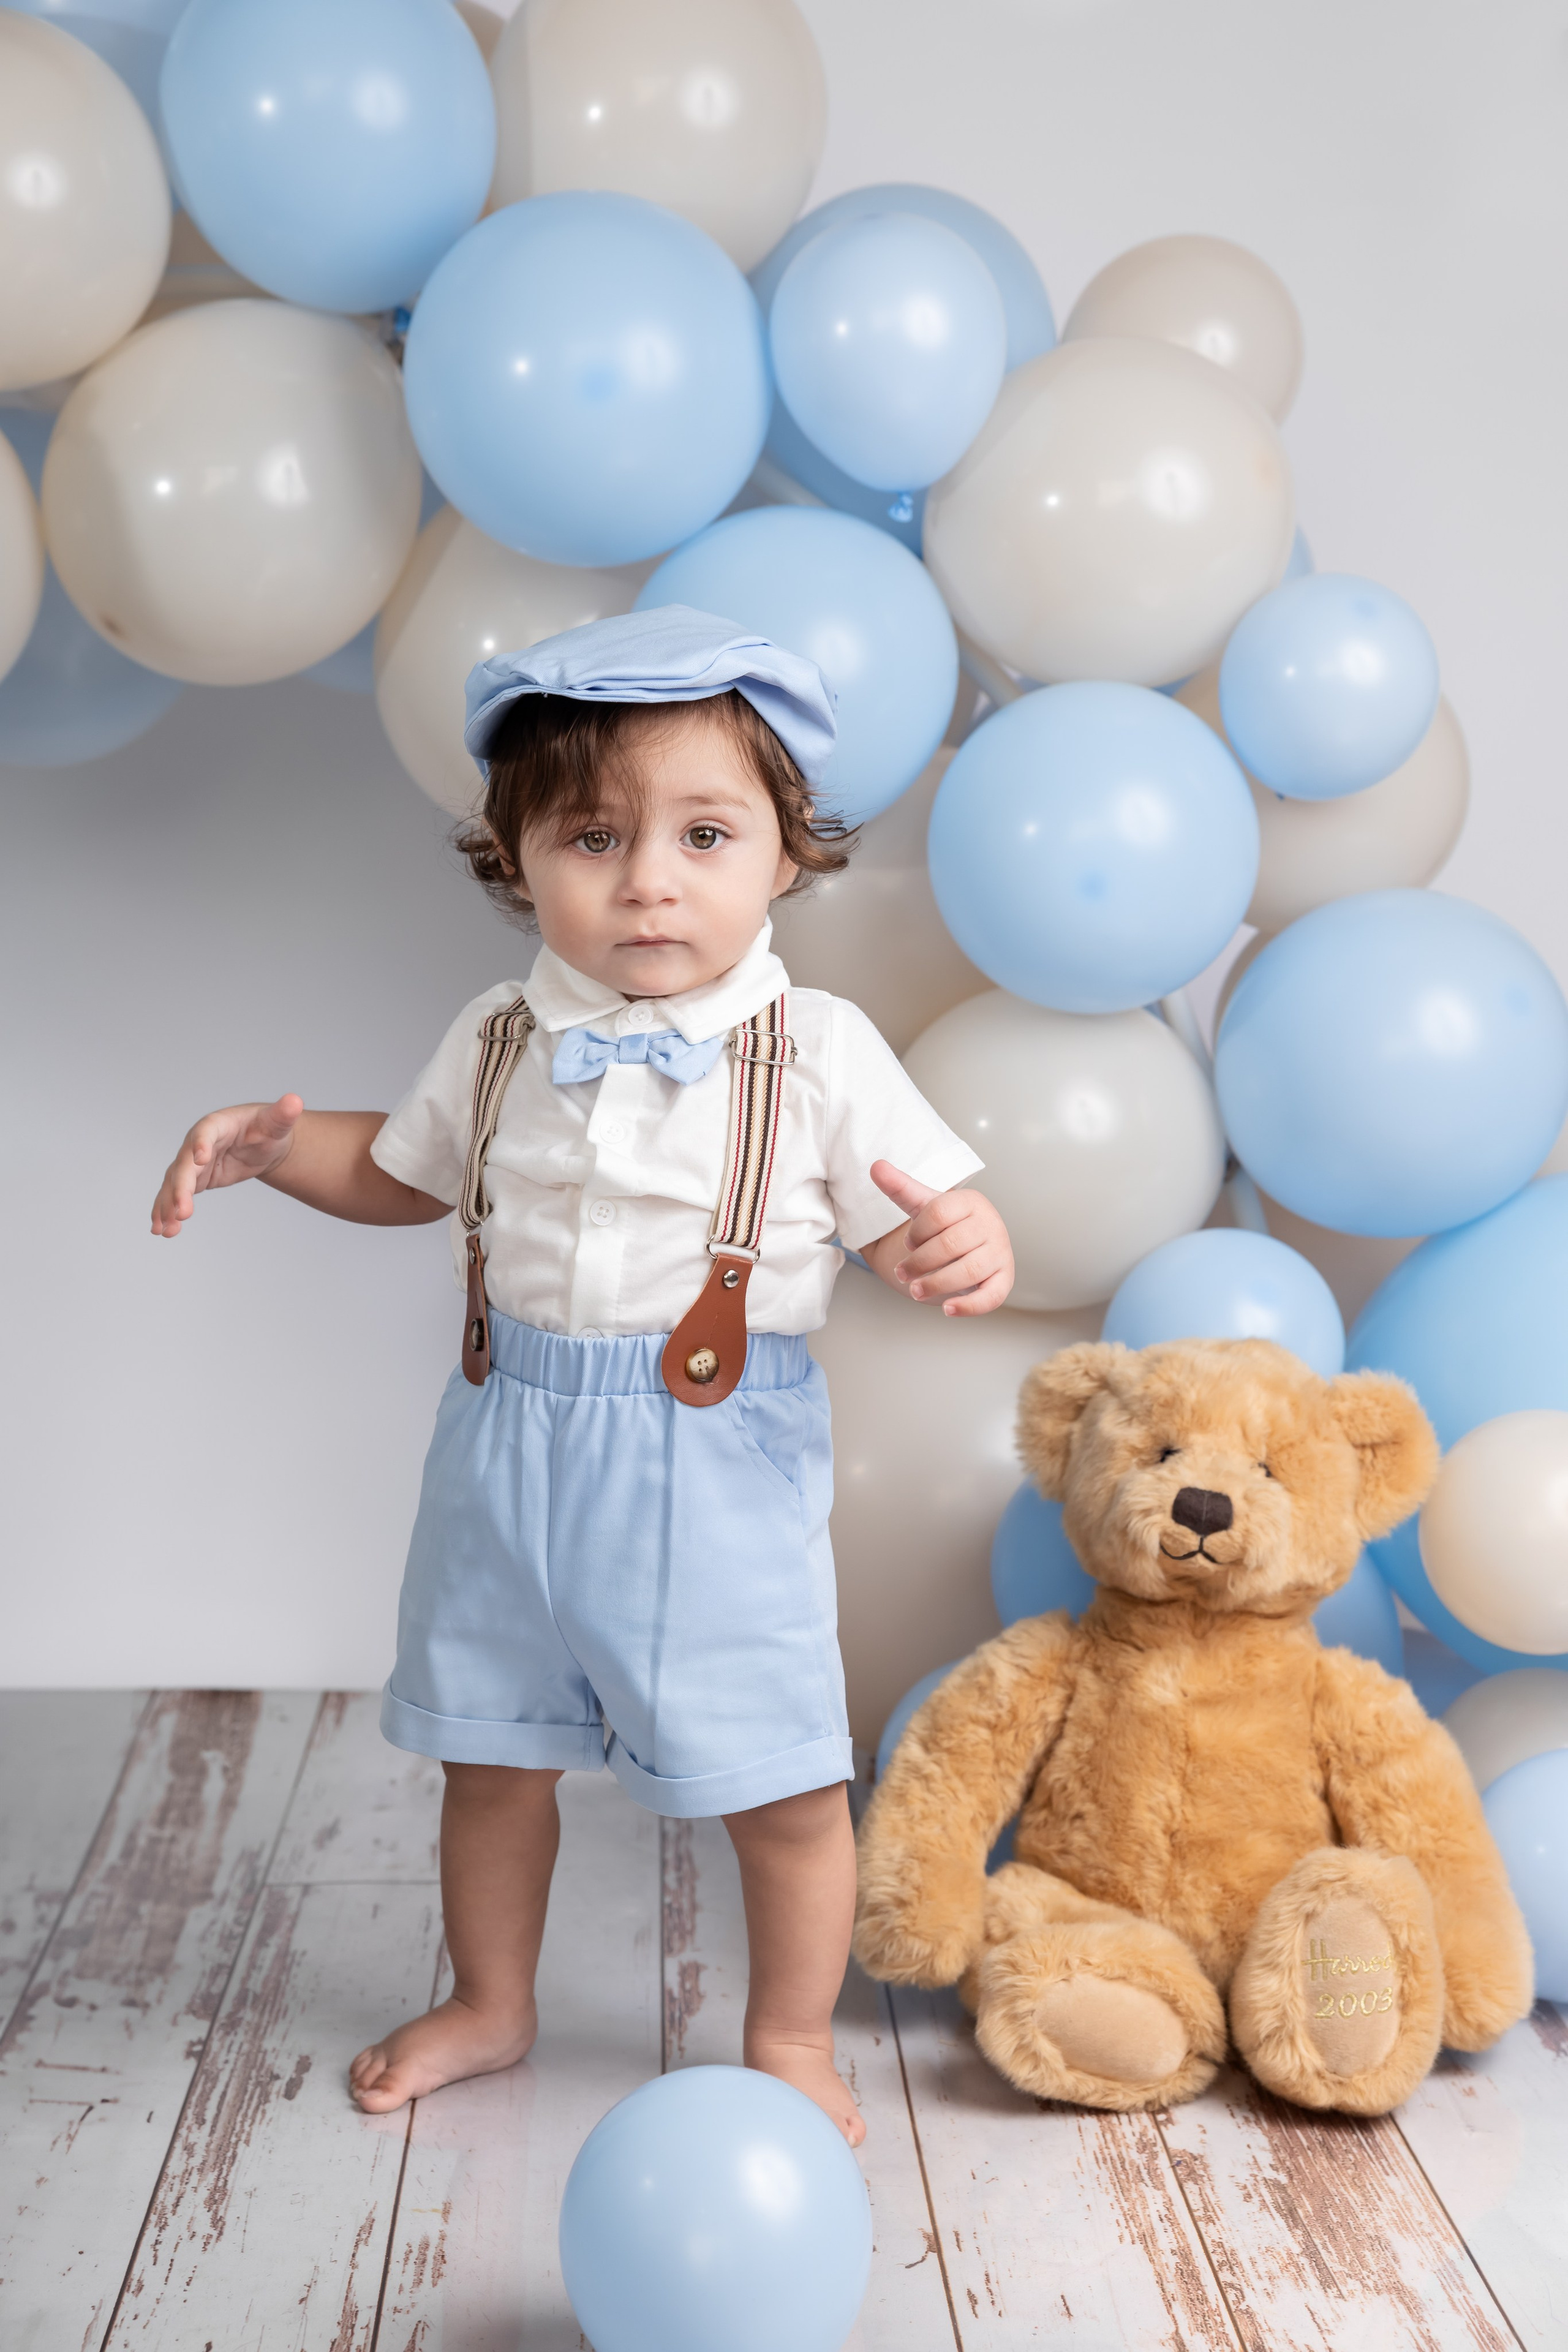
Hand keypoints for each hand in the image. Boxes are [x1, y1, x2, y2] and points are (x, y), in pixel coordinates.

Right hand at [150, 1095, 303, 1237]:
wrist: (260, 1142)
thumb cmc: (266, 1128)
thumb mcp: (277, 1122)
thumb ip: (283, 1114)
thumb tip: (295, 1101)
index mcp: (216, 1125)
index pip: (205, 1133)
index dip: (201, 1144)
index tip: (201, 1159)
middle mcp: (196, 1143)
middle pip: (184, 1165)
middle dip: (181, 1188)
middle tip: (182, 1211)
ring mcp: (191, 1163)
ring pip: (174, 1184)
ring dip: (167, 1206)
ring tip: (167, 1230)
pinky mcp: (193, 1180)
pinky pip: (174, 1196)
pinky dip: (166, 1212)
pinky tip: (162, 1230)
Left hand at [867, 1161, 1013, 1316]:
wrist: (977, 1244)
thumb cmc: (947, 1225)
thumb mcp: (923, 1205)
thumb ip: (900, 1188)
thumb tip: (875, 1166)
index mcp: (971, 1202)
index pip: (939, 1213)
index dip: (917, 1232)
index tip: (908, 1244)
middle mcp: (990, 1225)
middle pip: (950, 1244)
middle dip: (919, 1263)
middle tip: (902, 1273)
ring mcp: (1000, 1253)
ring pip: (968, 1271)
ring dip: (936, 1284)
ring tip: (916, 1291)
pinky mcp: (1004, 1280)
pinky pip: (991, 1296)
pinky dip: (969, 1306)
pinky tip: (947, 1310)